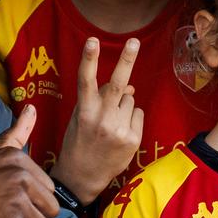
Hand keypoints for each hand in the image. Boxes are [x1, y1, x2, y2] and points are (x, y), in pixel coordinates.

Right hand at [51, 37, 143, 203]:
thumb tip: (129, 85)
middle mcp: (101, 119)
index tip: (92, 40)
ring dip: (124, 104)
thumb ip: (100, 99)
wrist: (82, 177)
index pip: (86, 80)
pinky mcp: (132, 139)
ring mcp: (118, 129)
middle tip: (134, 41)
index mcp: (84, 111)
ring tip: (111, 123)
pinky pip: (138, 114)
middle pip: (117, 84)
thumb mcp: (81, 118)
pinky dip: (132, 118)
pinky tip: (120, 131)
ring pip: (130, 99)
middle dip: (126, 60)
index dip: (89, 59)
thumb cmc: (79, 142)